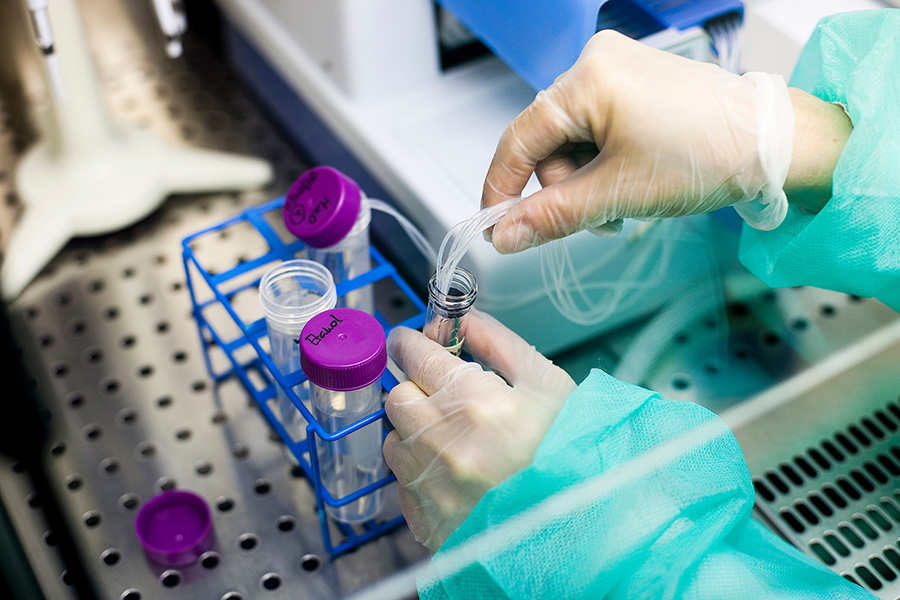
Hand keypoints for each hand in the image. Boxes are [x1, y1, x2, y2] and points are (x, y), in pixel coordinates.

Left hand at [383, 310, 575, 550]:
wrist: (581, 529)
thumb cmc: (570, 453)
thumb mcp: (548, 386)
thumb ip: (499, 344)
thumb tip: (462, 320)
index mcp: (473, 402)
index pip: (415, 356)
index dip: (411, 343)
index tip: (412, 342)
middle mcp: (441, 442)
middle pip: (398, 396)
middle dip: (417, 388)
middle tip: (446, 396)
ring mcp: (430, 485)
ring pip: (394, 439)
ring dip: (416, 432)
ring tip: (458, 441)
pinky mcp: (425, 521)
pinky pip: (402, 483)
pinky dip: (422, 473)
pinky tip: (458, 477)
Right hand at [482, 29, 798, 252]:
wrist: (774, 143)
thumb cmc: (708, 155)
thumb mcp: (618, 195)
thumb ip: (552, 216)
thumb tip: (504, 236)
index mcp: (588, 79)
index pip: (519, 138)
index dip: (501, 188)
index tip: (495, 226)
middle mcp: (597, 62)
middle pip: (547, 141)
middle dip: (565, 187)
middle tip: (600, 216)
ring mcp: (618, 68)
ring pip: (571, 139)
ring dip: (587, 179)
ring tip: (624, 200)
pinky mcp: (635, 81)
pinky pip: (596, 127)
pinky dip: (604, 160)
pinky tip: (632, 176)